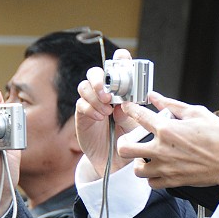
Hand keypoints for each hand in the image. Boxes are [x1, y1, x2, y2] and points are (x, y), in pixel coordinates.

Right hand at [75, 49, 139, 174]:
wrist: (117, 159)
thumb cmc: (130, 138)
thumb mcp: (137, 124)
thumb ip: (132, 112)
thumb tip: (123, 103)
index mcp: (121, 90)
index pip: (118, 69)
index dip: (120, 60)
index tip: (123, 58)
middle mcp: (105, 93)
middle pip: (95, 73)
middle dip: (99, 79)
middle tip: (107, 94)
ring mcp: (92, 103)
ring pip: (84, 86)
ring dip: (95, 96)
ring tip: (107, 110)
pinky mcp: (83, 115)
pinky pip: (81, 104)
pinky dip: (91, 109)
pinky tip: (100, 118)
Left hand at [118, 92, 218, 188]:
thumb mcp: (198, 113)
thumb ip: (173, 105)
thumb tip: (156, 97)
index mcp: (167, 129)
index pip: (138, 116)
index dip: (130, 109)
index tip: (129, 108)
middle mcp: (161, 149)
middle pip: (125, 148)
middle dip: (124, 142)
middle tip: (131, 140)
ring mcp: (166, 167)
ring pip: (137, 169)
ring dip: (139, 162)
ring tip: (147, 157)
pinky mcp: (173, 181)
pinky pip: (152, 183)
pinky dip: (153, 177)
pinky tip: (159, 169)